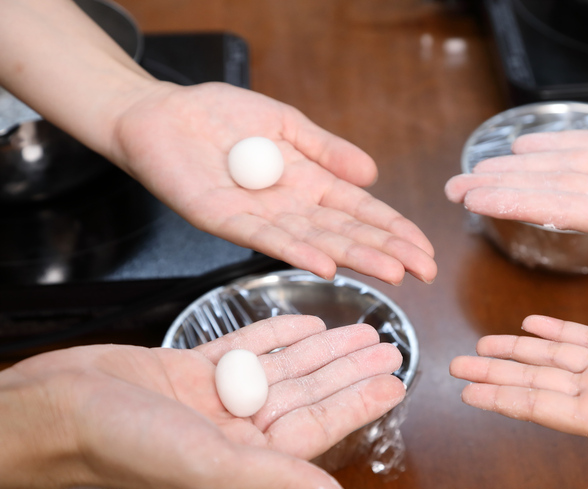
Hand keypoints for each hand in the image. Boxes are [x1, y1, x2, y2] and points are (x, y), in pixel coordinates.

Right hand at [0, 315, 405, 488]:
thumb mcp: (212, 467)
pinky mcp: (190, 371)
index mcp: (245, 464)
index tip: (394, 381)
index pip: (317, 429)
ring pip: (282, 369)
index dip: (358, 403)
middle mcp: (234, 434)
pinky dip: (275, 335)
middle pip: (306, 395)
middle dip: (347, 370)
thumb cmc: (124, 446)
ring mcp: (213, 401)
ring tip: (359, 330)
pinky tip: (305, 323)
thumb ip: (279, 481)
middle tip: (386, 346)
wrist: (56, 410)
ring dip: (320, 350)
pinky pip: (244, 349)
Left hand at [110, 81, 435, 285]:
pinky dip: (297, 252)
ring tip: (392, 272)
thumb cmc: (221, 116)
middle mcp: (289, 207)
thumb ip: (326, 149)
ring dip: (355, 258)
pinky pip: (265, 239)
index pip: (360, 212)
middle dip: (387, 251)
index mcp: (308, 183)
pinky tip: (326, 265)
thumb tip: (371, 174)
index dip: (393, 229)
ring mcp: (259, 217)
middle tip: (423, 271)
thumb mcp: (286, 123)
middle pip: (346, 233)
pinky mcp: (224, 219)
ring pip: (316, 241)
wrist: (162, 114)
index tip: (424, 249)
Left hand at [445, 122, 587, 342]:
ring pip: (563, 164)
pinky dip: (559, 139)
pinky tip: (524, 143)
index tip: (478, 202)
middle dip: (501, 187)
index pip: (561, 210)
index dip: (517, 203)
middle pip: (549, 189)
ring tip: (477, 164)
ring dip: (518, 163)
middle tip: (455, 187)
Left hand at [450, 315, 587, 488]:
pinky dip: (556, 327)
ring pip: (551, 353)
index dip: (501, 397)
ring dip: (516, 347)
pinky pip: (584, 335)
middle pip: (533, 377)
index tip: (467, 393)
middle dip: (494, 370)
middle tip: (456, 364)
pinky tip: (532, 323)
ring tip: (483, 343)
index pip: (538, 406)